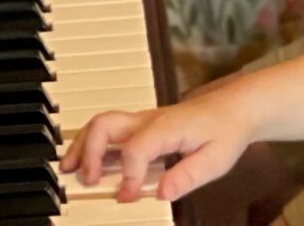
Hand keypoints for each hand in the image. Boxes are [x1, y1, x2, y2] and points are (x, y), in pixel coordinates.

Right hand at [62, 98, 252, 205]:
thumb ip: (188, 176)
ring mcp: (141, 121)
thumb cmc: (225, 132)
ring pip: (101, 123)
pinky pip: (108, 129)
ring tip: (69, 170)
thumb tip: (161, 194)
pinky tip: (85, 163)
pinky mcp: (140, 126)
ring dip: (82, 145)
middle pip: (105, 124)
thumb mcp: (216, 160)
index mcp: (166, 128)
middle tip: (88, 180)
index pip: (135, 149)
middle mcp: (148, 120)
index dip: (127, 176)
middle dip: (90, 152)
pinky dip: (90, 144)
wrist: (234, 108)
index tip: (127, 197)